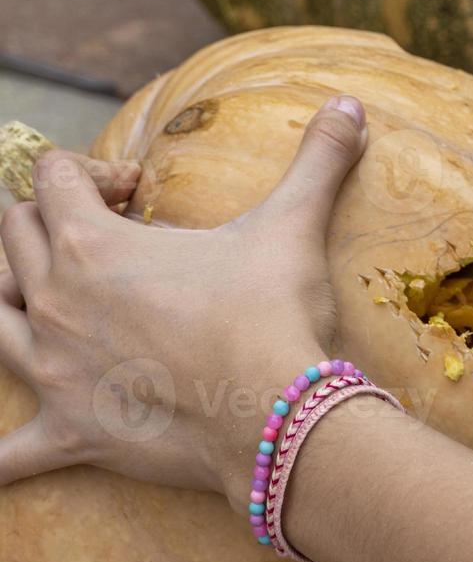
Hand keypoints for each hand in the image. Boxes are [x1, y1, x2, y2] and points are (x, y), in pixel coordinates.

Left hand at [0, 98, 367, 510]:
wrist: (277, 414)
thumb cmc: (273, 314)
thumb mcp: (292, 225)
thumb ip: (316, 159)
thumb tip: (350, 104)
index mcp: (92, 246)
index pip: (52, 178)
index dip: (94, 171)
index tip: (140, 190)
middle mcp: (54, 302)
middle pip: (12, 238)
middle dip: (49, 221)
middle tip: (111, 235)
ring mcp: (53, 371)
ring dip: (7, 299)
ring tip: (40, 297)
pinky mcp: (69, 431)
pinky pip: (5, 456)